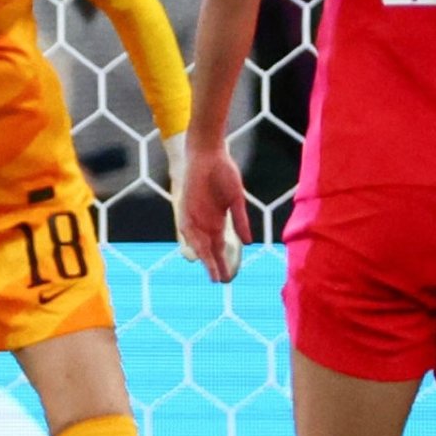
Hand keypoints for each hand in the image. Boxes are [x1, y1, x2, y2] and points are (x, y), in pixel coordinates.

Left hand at [175, 136, 248, 283]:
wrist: (209, 154)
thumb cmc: (224, 173)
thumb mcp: (236, 200)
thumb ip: (240, 221)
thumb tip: (249, 242)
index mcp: (217, 220)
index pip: (219, 246)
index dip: (222, 261)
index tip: (227, 277)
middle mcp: (204, 220)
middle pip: (208, 248)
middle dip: (213, 264)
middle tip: (219, 281)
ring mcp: (195, 214)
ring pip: (198, 241)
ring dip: (204, 256)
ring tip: (211, 272)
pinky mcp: (186, 205)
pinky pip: (187, 225)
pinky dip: (193, 238)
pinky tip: (200, 251)